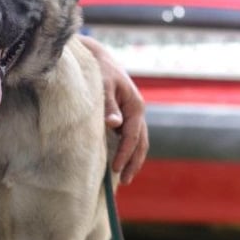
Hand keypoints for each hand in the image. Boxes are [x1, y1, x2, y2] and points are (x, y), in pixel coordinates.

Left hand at [80, 36, 147, 184]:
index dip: (125, 154)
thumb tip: (115, 124)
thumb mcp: (102, 85)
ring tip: (124, 177)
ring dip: (133, 159)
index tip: (115, 169)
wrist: (98, 58)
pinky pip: (130, 137)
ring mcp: (133, 114)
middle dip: (133, 162)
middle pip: (140, 142)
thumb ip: (108, 106)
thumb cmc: (99, 71)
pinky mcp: (125, 116)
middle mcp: (137, 111)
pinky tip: (119, 162)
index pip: (132, 136)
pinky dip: (128, 151)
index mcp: (135, 105)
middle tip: (124, 181)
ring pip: (138, 141)